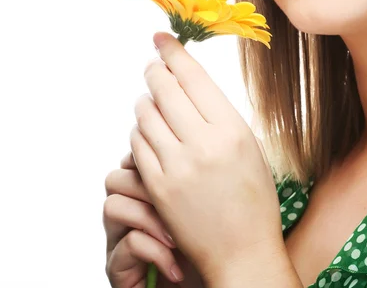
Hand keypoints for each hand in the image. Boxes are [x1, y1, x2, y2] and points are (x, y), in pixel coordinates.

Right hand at [103, 151, 204, 287]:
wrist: (214, 285)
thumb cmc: (213, 243)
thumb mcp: (212, 198)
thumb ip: (202, 168)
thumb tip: (214, 132)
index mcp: (153, 186)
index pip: (142, 153)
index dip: (158, 155)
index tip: (188, 165)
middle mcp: (133, 207)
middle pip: (122, 173)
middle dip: (151, 183)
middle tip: (181, 198)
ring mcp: (121, 236)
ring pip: (115, 204)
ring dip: (150, 217)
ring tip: (178, 234)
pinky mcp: (119, 266)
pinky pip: (126, 244)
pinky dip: (154, 251)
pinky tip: (176, 260)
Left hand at [129, 32, 284, 285]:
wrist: (242, 250)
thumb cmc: (253, 198)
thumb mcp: (249, 146)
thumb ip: (218, 114)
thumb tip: (188, 84)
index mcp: (233, 129)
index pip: (193, 77)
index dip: (174, 52)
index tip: (162, 38)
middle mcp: (203, 143)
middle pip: (164, 90)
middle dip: (155, 71)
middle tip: (153, 65)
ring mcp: (177, 166)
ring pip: (145, 115)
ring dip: (146, 102)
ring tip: (153, 102)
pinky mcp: (158, 187)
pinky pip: (137, 144)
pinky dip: (140, 131)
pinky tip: (149, 130)